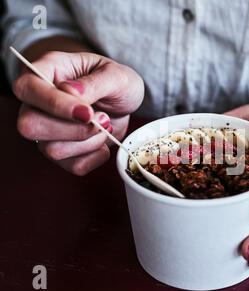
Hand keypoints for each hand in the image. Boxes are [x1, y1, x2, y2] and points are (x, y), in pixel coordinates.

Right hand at [13, 51, 143, 174]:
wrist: (127, 103)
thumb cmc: (118, 82)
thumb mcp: (116, 75)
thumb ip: (94, 82)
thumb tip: (69, 91)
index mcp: (46, 72)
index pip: (27, 89)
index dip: (54, 104)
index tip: (88, 112)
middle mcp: (38, 103)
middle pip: (30, 126)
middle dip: (74, 130)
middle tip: (102, 118)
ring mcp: (47, 130)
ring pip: (52, 150)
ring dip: (88, 143)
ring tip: (106, 126)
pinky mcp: (64, 151)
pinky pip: (73, 166)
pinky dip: (95, 156)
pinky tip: (104, 141)